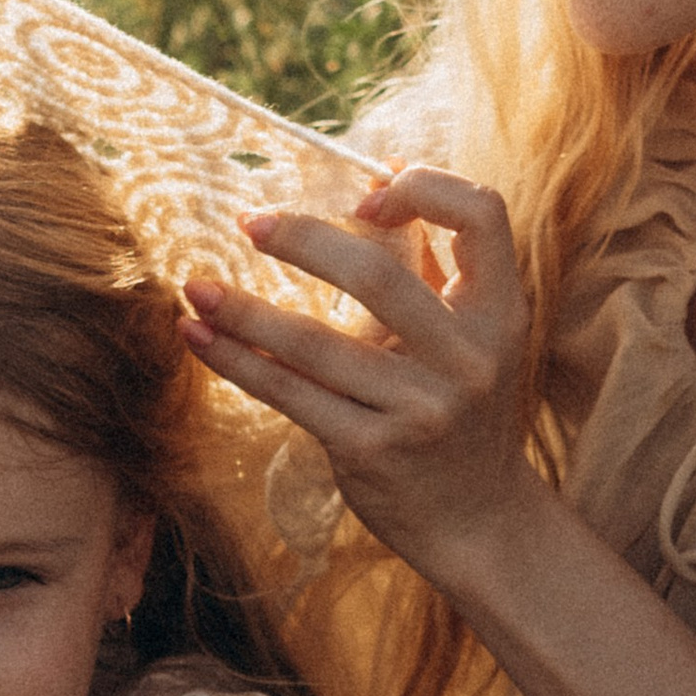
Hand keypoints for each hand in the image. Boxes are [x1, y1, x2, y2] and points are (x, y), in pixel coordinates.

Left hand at [181, 166, 533, 583]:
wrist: (479, 522)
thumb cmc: (463, 414)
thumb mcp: (468, 339)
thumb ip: (428, 265)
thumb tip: (380, 172)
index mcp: (500, 314)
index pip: (482, 215)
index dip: (425, 187)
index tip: (369, 193)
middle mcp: (467, 359)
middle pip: (377, 275)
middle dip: (304, 238)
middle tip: (250, 223)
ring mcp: (419, 409)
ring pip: (314, 342)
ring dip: (245, 309)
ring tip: (196, 286)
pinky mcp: (371, 449)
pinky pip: (289, 394)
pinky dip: (237, 361)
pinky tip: (199, 337)